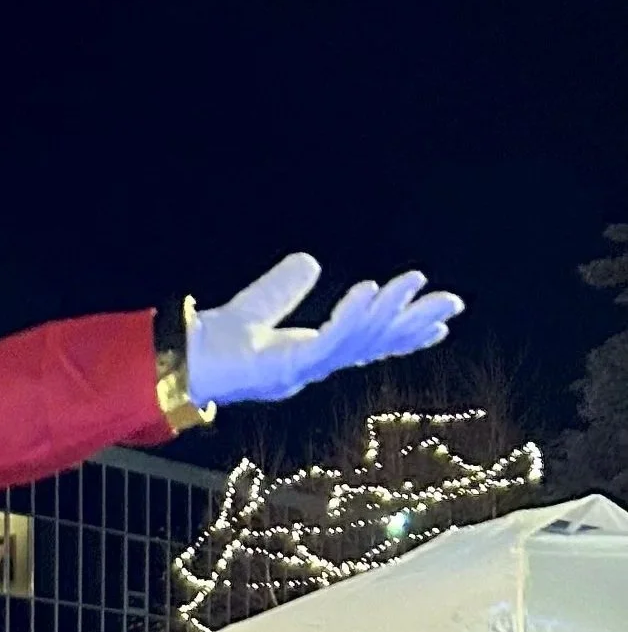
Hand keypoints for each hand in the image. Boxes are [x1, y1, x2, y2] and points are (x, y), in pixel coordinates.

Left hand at [187, 255, 462, 408]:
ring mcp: (300, 370)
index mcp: (311, 353)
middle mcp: (312, 366)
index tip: (440, 321)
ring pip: (358, 341)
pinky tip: (368, 291)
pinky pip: (327, 341)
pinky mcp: (283, 368)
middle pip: (374, 344)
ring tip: (414, 285)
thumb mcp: (260, 305)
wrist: (179, 361)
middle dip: (414, 323)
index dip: (404, 332)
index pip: (368, 342)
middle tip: (453, 304)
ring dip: (389, 312)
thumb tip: (311, 261)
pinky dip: (350, 316)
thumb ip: (285, 286)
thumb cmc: (214, 344)